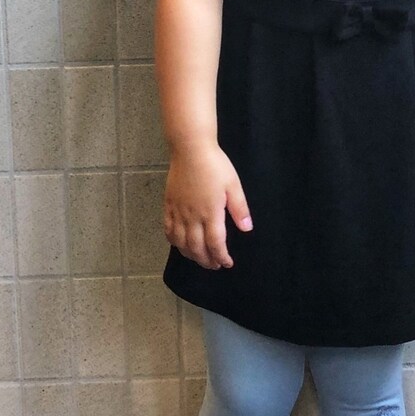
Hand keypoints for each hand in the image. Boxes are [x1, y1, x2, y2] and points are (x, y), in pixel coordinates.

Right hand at [163, 143, 252, 268]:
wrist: (190, 149)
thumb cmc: (215, 165)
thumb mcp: (233, 185)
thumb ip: (239, 209)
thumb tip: (247, 229)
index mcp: (210, 212)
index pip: (216, 243)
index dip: (221, 256)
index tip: (227, 263)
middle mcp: (192, 216)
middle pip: (197, 247)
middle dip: (206, 260)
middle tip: (214, 266)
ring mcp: (178, 211)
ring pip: (180, 242)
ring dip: (190, 254)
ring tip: (198, 259)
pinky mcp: (168, 204)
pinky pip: (168, 229)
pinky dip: (173, 241)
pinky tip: (178, 244)